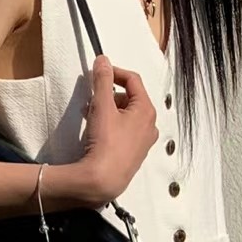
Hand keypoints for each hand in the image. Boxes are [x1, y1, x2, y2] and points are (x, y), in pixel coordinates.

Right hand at [78, 55, 158, 202]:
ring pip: (126, 116)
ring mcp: (143, 142)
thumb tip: (103, 61)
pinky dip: (112, 125)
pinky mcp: (134, 155)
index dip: (115, 72)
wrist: (103, 180)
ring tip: (91, 116)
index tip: (99, 72)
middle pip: (130, 98)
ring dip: (108, 110)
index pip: (133, 80)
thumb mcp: (102, 105)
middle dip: (109, 95)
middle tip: (92, 99)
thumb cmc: (106, 144)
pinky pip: (125, 132)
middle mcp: (150, 126)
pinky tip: (98, 132)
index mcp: (147, 110)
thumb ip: (102, 80)